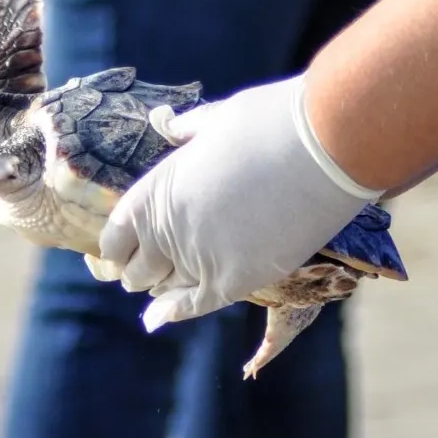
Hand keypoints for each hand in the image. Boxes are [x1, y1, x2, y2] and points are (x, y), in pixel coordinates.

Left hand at [92, 74, 382, 331]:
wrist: (321, 147)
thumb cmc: (271, 123)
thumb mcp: (216, 118)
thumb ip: (189, 131)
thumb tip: (171, 126)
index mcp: (156, 190)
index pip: (117, 235)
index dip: (119, 245)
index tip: (123, 250)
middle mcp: (167, 230)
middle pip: (138, 269)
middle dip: (139, 270)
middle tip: (141, 273)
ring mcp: (199, 258)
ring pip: (166, 288)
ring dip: (162, 287)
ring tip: (157, 289)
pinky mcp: (235, 280)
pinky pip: (195, 304)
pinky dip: (175, 312)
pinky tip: (156, 319)